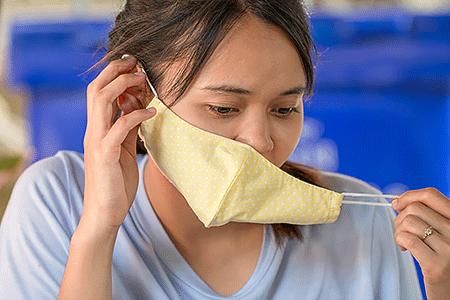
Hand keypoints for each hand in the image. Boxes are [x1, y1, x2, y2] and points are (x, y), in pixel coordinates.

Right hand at [82, 55, 155, 232]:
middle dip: (115, 71)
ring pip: (100, 101)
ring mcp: (97, 142)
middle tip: (137, 64)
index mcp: (97, 129)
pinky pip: (119, 127)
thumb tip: (136, 107)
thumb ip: (126, 129)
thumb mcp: (123, 149)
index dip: (113, 75)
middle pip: (95, 89)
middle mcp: (93, 131)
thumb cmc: (116, 182)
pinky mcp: (105, 155)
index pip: (98, 92)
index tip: (133, 66)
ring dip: (122, 85)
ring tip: (142, 79)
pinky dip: (136, 115)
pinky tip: (152, 112)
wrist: (105, 213)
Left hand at [393, 188, 449, 299]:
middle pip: (414, 208)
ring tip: (405, 242)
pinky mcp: (436, 264)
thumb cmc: (441, 260)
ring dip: (399, 231)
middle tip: (402, 231)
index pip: (431, 194)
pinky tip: (405, 248)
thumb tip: (398, 199)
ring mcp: (449, 248)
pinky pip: (407, 238)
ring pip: (409, 221)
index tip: (397, 203)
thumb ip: (426, 216)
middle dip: (400, 217)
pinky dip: (400, 240)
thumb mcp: (440, 233)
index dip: (409, 195)